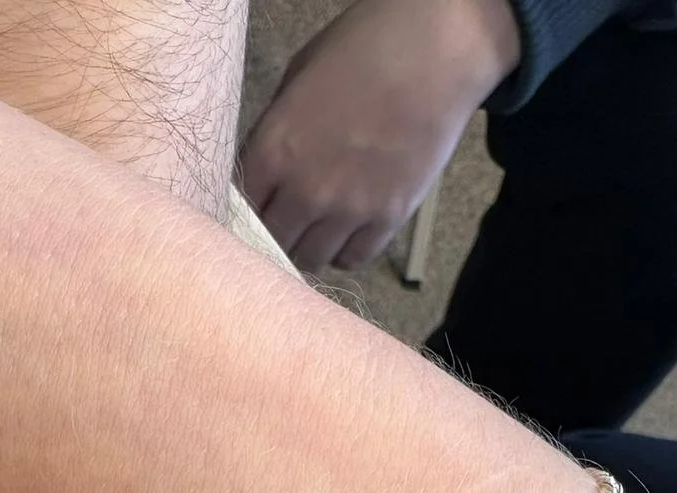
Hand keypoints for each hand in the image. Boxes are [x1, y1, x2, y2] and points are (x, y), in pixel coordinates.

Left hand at [241, 0, 519, 269]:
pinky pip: (353, 259)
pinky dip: (346, 250)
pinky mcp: (387, 219)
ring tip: (321, 225)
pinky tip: (349, 230)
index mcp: (274, 149)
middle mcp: (305, 189)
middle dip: (278, 232)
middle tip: (290, 220)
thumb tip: (265, 171)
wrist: (435, 51)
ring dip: (310, 246)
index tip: (259, 208)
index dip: (248, 211)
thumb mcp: (300, 78)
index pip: (241, 209)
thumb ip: (276, 130)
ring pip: (310, 259)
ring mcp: (348, 209)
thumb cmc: (364, 49)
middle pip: (273, 242)